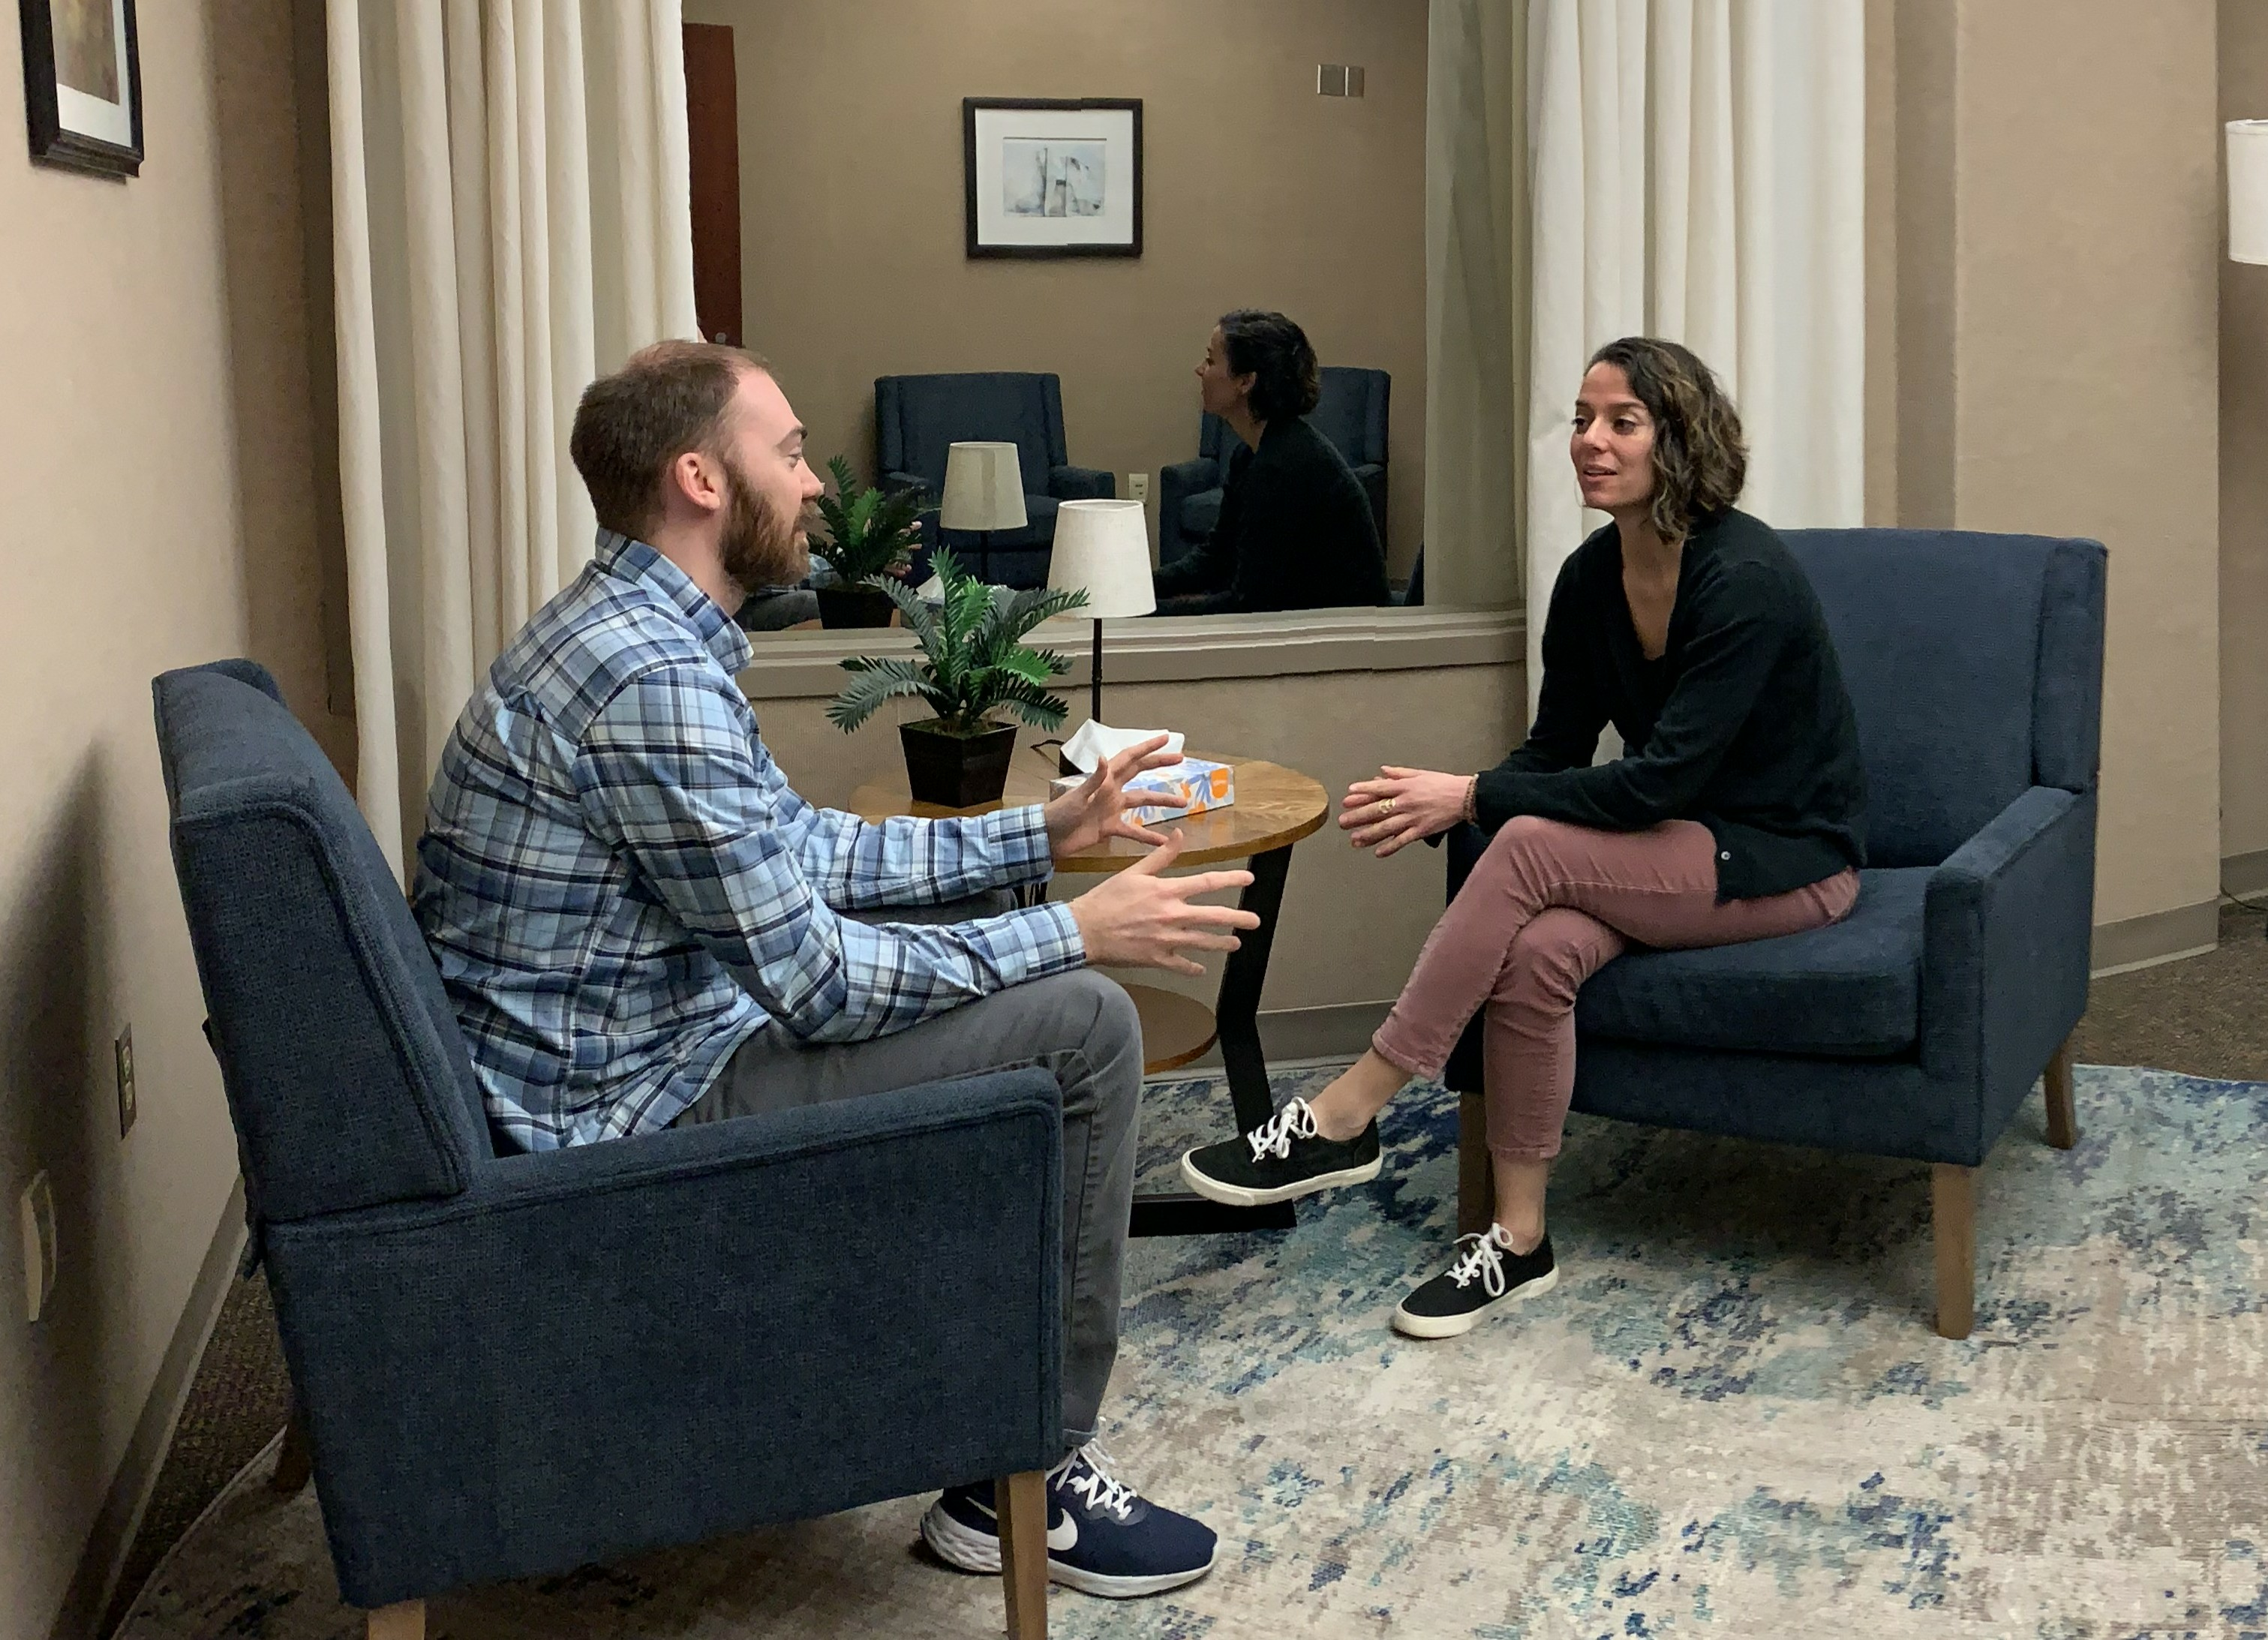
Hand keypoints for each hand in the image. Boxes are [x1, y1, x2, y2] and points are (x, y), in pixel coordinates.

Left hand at [1044, 734, 1180, 858]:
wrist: (1049, 838)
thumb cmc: (1060, 814)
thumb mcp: (1079, 796)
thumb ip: (1094, 779)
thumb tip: (1105, 758)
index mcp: (1106, 779)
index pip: (1130, 757)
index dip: (1148, 747)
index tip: (1166, 738)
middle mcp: (1112, 790)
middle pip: (1140, 773)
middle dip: (1159, 764)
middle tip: (1180, 759)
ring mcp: (1112, 809)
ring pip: (1142, 801)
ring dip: (1161, 801)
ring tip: (1182, 802)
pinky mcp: (1110, 827)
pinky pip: (1133, 830)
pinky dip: (1148, 836)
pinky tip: (1163, 842)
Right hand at [1068, 830, 1260, 975]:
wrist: (1085, 930)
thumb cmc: (1107, 899)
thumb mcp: (1133, 872)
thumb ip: (1161, 856)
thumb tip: (1180, 834)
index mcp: (1167, 892)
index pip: (1207, 883)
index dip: (1231, 880)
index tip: (1249, 880)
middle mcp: (1172, 916)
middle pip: (1214, 917)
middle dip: (1239, 919)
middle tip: (1255, 921)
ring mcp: (1166, 940)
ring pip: (1203, 943)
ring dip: (1222, 944)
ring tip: (1236, 944)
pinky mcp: (1157, 959)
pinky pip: (1181, 965)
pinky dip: (1192, 968)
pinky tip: (1201, 970)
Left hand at [1338, 766, 1470, 858]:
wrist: (1465, 797)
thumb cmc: (1444, 783)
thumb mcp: (1420, 773)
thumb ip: (1400, 774)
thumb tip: (1382, 771)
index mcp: (1405, 786)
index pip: (1379, 789)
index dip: (1362, 792)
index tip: (1348, 796)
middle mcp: (1406, 802)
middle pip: (1377, 809)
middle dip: (1358, 816)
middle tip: (1342, 821)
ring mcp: (1413, 817)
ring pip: (1386, 827)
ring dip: (1369, 834)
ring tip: (1354, 840)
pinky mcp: (1421, 830)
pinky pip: (1403, 840)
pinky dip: (1390, 846)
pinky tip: (1378, 852)